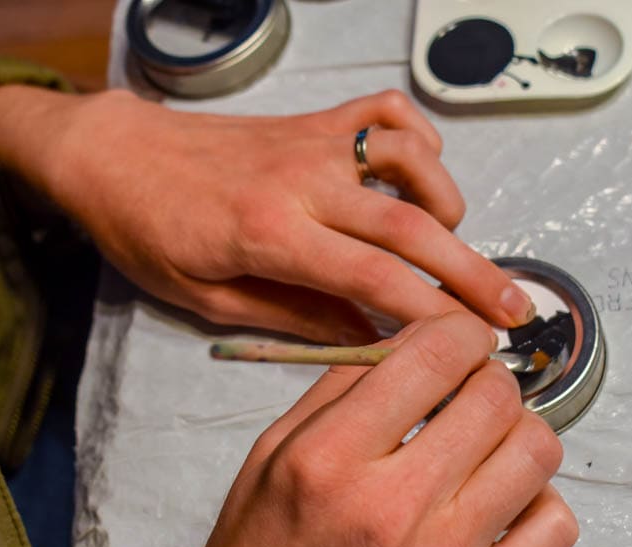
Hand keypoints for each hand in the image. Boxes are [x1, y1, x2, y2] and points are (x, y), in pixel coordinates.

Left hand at [0, 86, 536, 342]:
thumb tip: (369, 343)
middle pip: (410, 225)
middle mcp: (303, 181)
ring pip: (409, 161)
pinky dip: (417, 140)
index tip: (476, 345)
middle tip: (516, 309)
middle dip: (471, 272)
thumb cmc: (152, 235)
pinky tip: (420, 172)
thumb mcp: (209, 299)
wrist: (115, 155)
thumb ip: (295, 319)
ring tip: (453, 242)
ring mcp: (313, 142)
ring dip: (447, 203)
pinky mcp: (315, 120)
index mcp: (270, 234)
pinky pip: (384, 115)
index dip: (432, 315)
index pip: (373, 279)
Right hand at [154, 312, 577, 546]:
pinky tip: (503, 500)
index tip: (461, 338)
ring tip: (488, 443)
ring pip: (536, 451)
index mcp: (330, 459)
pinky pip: (555, 527)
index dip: (459, 330)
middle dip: (488, 377)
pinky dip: (539, 500)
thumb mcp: (269, 459)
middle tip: (470, 391)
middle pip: (494, 398)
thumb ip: (337, 390)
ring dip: (518, 431)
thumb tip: (406, 341)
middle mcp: (391, 507)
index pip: (433, 356)